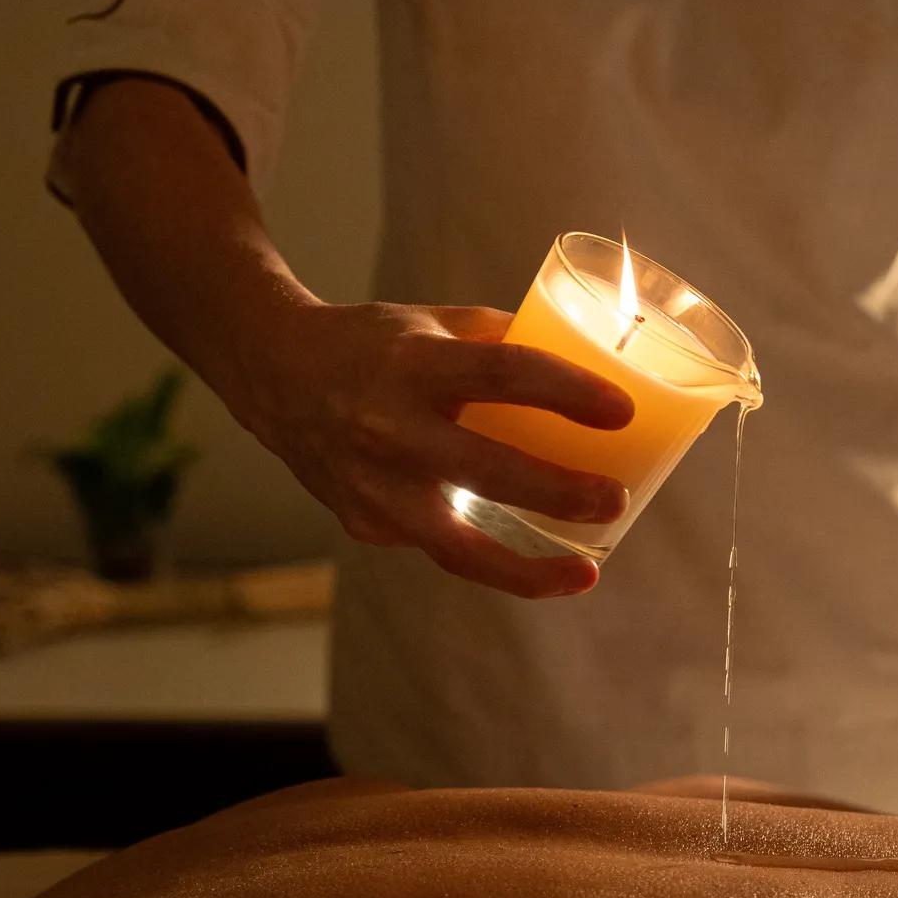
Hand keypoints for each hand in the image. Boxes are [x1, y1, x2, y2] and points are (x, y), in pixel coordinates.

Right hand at [230, 299, 633, 595]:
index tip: (622, 411)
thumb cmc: (372, 345)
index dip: (567, 392)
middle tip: (617, 498)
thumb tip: (586, 362)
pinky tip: (526, 555)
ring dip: (528, 570)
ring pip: (459, 549)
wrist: (275, 376)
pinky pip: (439, 544)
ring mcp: (373, 487)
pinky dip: (486, 550)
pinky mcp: (365, 523)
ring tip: (585, 574)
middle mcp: (389, 429)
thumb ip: (503, 342)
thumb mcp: (433, 323)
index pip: (503, 375)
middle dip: (560, 492)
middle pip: (488, 470)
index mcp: (414, 366)